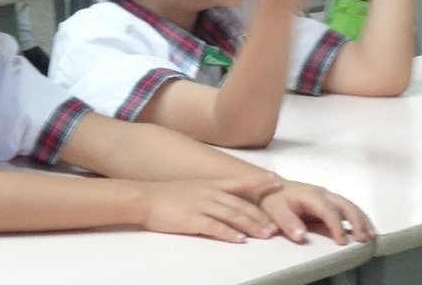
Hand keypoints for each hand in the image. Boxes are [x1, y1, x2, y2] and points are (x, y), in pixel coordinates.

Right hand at [139, 173, 281, 242]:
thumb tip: (224, 198)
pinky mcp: (193, 219)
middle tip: (275, 226)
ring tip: (266, 234)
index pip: (240, 182)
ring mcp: (202, 205)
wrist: (145, 197)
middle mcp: (209, 192)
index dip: (259, 182)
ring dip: (251, 226)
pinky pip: (215, 227)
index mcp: (210, 184)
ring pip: (233, 215)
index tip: (276, 182)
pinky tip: (240, 240)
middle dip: (260, 216)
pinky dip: (229, 234)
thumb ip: (210, 192)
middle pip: (241, 204)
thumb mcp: (193, 188)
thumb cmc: (166, 194)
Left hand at [260, 179, 376, 244]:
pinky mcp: (328, 202)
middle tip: (365, 239)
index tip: (342, 242)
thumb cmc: (272, 199)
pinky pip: (347, 208)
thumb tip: (301, 236)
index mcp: (311, 195)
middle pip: (345, 204)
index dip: (337, 226)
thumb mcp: (274, 210)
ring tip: (372, 235)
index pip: (329, 210)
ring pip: (350, 205)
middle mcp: (322, 194)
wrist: (269, 186)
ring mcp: (327, 196)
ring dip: (362, 219)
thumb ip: (287, 222)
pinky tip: (366, 229)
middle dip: (357, 221)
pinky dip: (359, 218)